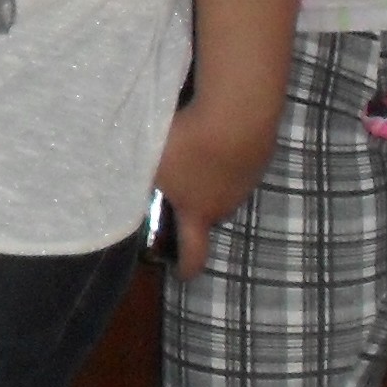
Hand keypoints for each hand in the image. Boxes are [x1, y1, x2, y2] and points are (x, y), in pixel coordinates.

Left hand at [150, 92, 280, 277]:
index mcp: (200, 214)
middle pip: (206, 213)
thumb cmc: (187, 147)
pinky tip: (211, 133)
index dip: (188, 266)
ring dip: (205, 174)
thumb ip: (138, 182)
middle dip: (189, 206)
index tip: (182, 273)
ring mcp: (249, 179)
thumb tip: (126, 188)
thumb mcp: (150, 167)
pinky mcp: (260, 154)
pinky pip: (234, 159)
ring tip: (190, 150)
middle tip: (169, 186)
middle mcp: (227, 204)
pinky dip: (221, 152)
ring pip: (221, 184)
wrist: (237, 113)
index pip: (195, 253)